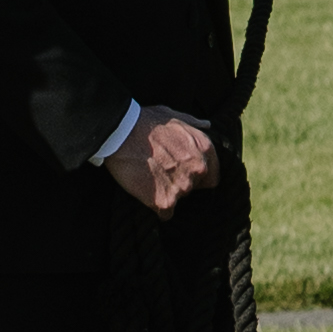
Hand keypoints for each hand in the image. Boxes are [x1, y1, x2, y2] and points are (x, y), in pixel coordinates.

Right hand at [103, 105, 219, 220]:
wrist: (120, 133)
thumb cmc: (145, 122)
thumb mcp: (174, 117)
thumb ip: (193, 124)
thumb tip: (207, 125)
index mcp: (204, 149)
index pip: (211, 177)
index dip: (198, 178)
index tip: (184, 175)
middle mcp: (198, 169)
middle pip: (193, 189)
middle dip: (180, 183)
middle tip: (160, 174)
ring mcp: (181, 186)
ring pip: (178, 199)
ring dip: (167, 194)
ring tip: (150, 181)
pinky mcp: (163, 201)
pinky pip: (165, 214)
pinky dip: (157, 208)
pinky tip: (146, 195)